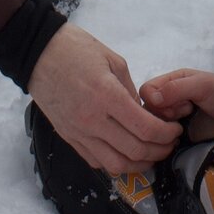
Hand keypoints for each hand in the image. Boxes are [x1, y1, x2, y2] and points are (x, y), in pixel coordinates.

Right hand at [27, 23, 180, 172]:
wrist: (38, 53)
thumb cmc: (77, 49)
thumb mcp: (113, 61)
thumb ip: (130, 90)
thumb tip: (142, 113)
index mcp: (107, 96)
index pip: (145, 129)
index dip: (166, 134)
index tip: (175, 130)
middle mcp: (92, 119)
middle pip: (134, 151)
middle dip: (159, 151)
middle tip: (169, 144)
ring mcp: (78, 132)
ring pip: (115, 164)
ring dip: (138, 164)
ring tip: (151, 155)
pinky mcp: (68, 137)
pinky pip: (96, 161)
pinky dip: (115, 163)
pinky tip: (125, 153)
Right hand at [140, 68, 213, 138]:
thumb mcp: (202, 85)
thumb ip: (176, 88)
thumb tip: (150, 99)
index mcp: (171, 81)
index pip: (146, 91)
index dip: (156, 99)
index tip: (180, 103)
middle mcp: (168, 99)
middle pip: (147, 109)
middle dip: (165, 113)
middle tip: (187, 112)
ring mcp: (171, 118)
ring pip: (152, 124)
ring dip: (167, 125)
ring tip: (187, 122)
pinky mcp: (176, 134)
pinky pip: (161, 138)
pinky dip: (168, 138)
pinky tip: (183, 136)